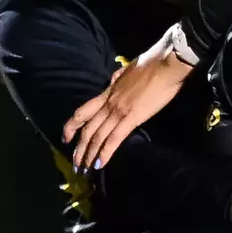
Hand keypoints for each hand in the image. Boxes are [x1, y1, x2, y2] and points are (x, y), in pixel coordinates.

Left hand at [62, 39, 193, 170]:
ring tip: (83, 169)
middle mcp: (109, 102)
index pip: (84, 111)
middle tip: (75, 164)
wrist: (165, 63)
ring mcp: (118, 110)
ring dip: (88, 154)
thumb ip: (118, 79)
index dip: (72, 125)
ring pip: (97, 136)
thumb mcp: (127, 70)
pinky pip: (114, 139)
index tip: (66, 138)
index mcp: (108, 91)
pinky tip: (100, 164)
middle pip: (87, 128)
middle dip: (79, 148)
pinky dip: (105, 153)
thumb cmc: (152, 64)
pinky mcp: (131, 118)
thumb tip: (114, 81)